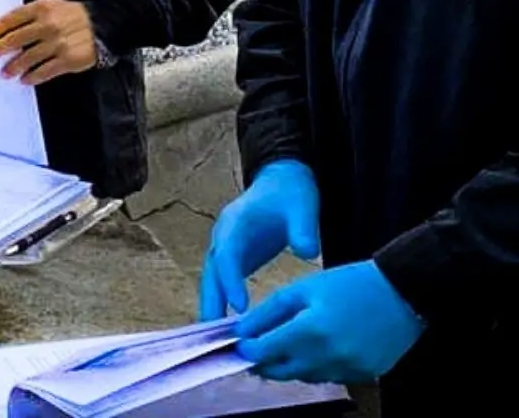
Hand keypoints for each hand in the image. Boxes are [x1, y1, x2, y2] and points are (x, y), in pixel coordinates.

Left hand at [0, 0, 96, 85]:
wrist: (104, 24)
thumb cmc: (71, 16)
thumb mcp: (51, 5)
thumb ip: (29, 15)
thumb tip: (2, 31)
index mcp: (41, 8)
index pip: (11, 20)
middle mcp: (48, 25)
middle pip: (15, 39)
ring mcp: (58, 43)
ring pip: (27, 58)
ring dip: (12, 67)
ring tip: (4, 73)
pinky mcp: (68, 60)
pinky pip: (44, 71)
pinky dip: (31, 77)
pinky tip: (24, 80)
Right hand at [199, 159, 319, 320]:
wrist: (282, 179)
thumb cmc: (290, 191)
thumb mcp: (302, 205)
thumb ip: (303, 228)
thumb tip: (306, 252)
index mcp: (235, 222)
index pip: (228, 254)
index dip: (231, 281)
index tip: (240, 306)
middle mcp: (224, 237)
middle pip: (212, 273)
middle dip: (212, 302)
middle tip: (214, 334)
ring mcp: (226, 247)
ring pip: (213, 280)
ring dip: (213, 306)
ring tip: (217, 339)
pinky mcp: (234, 257)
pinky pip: (223, 282)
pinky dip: (223, 302)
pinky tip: (230, 327)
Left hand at [236, 260, 424, 383]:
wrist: (402, 293)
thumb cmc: (350, 284)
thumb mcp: (305, 287)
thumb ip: (269, 311)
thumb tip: (243, 330)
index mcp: (310, 331)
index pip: (263, 352)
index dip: (247, 348)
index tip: (243, 342)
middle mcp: (327, 357)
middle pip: (280, 372)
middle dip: (264, 361)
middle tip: (258, 347)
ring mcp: (346, 370)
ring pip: (302, 377)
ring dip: (289, 364)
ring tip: (288, 345)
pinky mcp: (361, 375)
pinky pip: (327, 377)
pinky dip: (316, 367)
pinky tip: (318, 349)